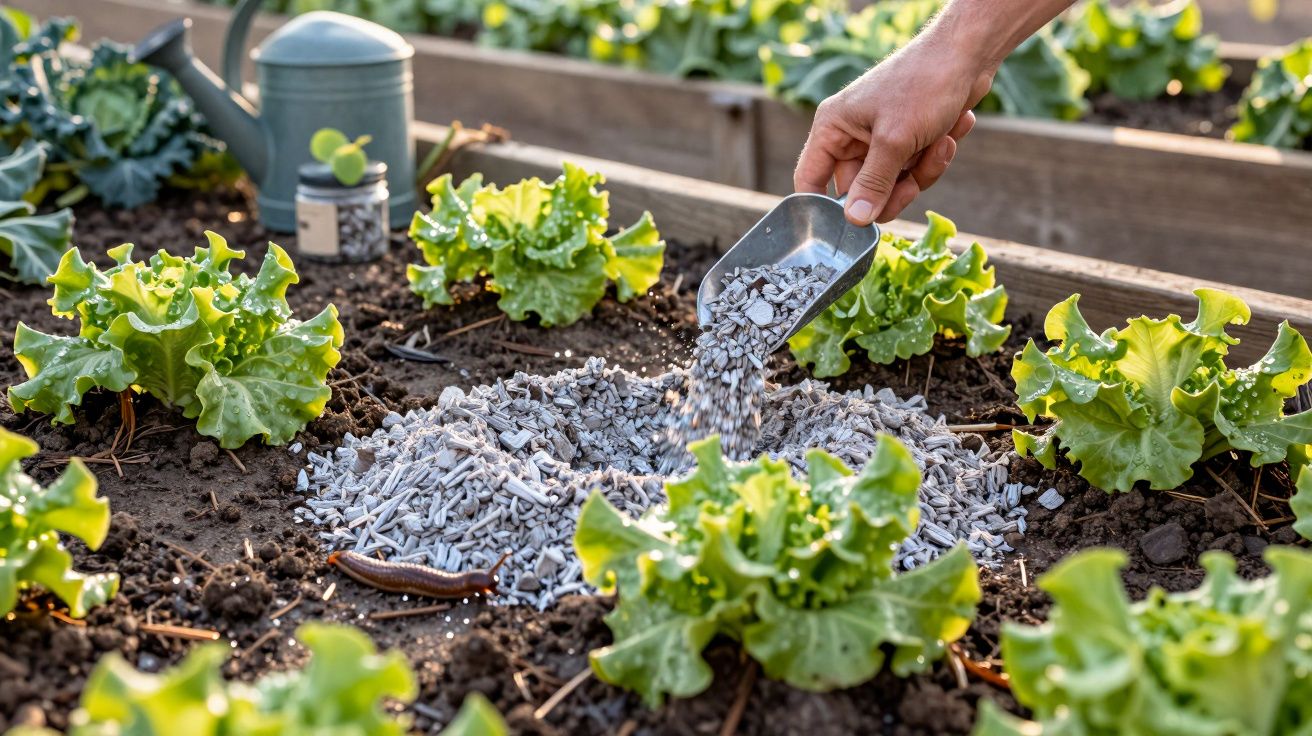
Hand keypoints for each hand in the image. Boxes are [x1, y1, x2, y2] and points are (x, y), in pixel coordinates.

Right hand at [794, 31, 995, 225]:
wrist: (968, 55)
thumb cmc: (924, 84)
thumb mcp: (896, 140)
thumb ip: (873, 184)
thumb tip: (854, 221)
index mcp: (833, 128)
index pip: (810, 179)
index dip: (822, 208)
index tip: (844, 229)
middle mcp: (852, 135)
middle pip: (858, 192)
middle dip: (891, 190)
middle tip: (911, 184)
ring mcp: (880, 139)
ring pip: (891, 185)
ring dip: (921, 172)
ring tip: (940, 142)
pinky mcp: (907, 141)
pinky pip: (914, 171)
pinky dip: (934, 158)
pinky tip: (950, 132)